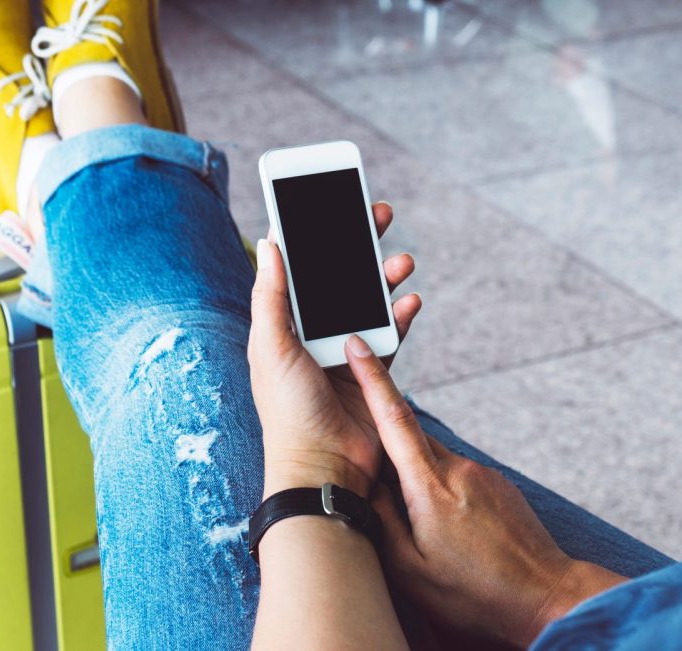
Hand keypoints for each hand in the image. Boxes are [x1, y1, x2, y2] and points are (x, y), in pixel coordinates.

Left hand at [248, 202, 420, 498]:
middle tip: (377, 213)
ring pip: (367, 299)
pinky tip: (410, 299)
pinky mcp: (372, 370)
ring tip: (401, 260)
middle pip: (336, 276)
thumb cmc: (288, 412)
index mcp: (281, 324)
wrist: (324, 468)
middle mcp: (310, 333)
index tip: (327, 201)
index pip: (296, 267)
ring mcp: (342, 351)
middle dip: (356, 244)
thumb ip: (271, 296)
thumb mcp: (271, 347)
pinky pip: (391, 331)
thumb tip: (271, 243)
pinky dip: (401, 313)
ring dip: (384, 276)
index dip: (310, 234)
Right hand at [344, 346, 627, 646]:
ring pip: (432, 463)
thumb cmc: (474, 593)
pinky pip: (456, 477)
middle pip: (409, 440)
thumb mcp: (410, 568)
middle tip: (373, 485)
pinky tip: (451, 533)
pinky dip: (442, 495)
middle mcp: (458, 469)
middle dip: (385, 452)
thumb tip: (364, 484)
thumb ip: (381, 519)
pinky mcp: (498, 484)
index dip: (372, 378)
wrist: (547, 597)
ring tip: (424, 532)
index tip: (358, 344)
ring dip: (416, 483)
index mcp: (430, 486)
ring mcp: (483, 474)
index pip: (394, 418)